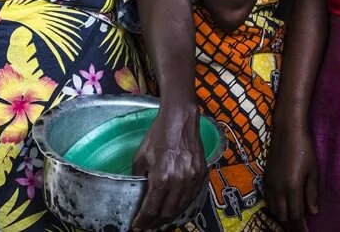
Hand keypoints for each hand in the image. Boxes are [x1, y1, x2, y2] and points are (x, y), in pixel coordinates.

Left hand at [131, 107, 205, 229]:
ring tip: (162, 218)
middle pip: (168, 212)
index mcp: (161, 177)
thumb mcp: (141, 157)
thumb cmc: (159, 134)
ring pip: (182, 206)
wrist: (181, 119)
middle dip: (156, 222)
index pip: (151, 209)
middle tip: (148, 225)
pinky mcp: (202, 173)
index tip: (137, 227)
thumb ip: (140, 177)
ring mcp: (192, 178)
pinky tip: (176, 205)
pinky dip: (183, 203)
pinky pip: (193, 195)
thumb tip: (139, 192)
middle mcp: (179, 181)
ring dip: (171, 215)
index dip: (143, 221)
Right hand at [265, 121, 318, 230]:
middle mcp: (278, 188)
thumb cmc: (304, 147)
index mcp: (292, 187)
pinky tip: (282, 208)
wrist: (287, 129)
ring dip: (283, 218)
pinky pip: (268, 200)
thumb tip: (313, 212)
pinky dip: (275, 208)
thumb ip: (312, 192)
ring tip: (291, 222)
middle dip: (291, 226)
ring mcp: (270, 183)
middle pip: (283, 216)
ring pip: (274, 209)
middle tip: (300, 229)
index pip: (296, 216)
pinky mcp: (265, 178)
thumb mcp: (313, 170)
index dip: (301, 228)